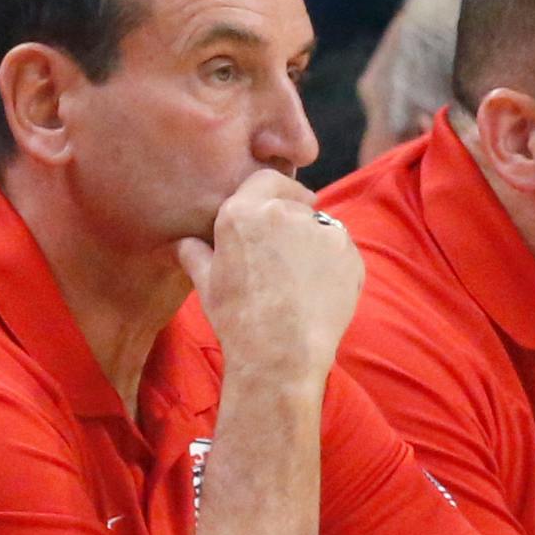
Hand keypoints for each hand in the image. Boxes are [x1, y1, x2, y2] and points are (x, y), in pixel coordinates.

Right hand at [177, 169, 363, 380]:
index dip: (270, 194)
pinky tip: (318, 294)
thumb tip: (184, 244)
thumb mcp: (206, 285)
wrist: (281, 354)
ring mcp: (323, 231)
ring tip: (300, 283)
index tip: (275, 210)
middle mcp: (285, 212)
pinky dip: (332, 266)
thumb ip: (196, 255)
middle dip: (290, 225)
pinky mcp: (350, 253)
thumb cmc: (237, 320)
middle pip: (294, 205)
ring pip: (319, 228)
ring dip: (312, 245)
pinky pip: (341, 252)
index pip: (265, 180)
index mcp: (244, 212)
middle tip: (282, 260)